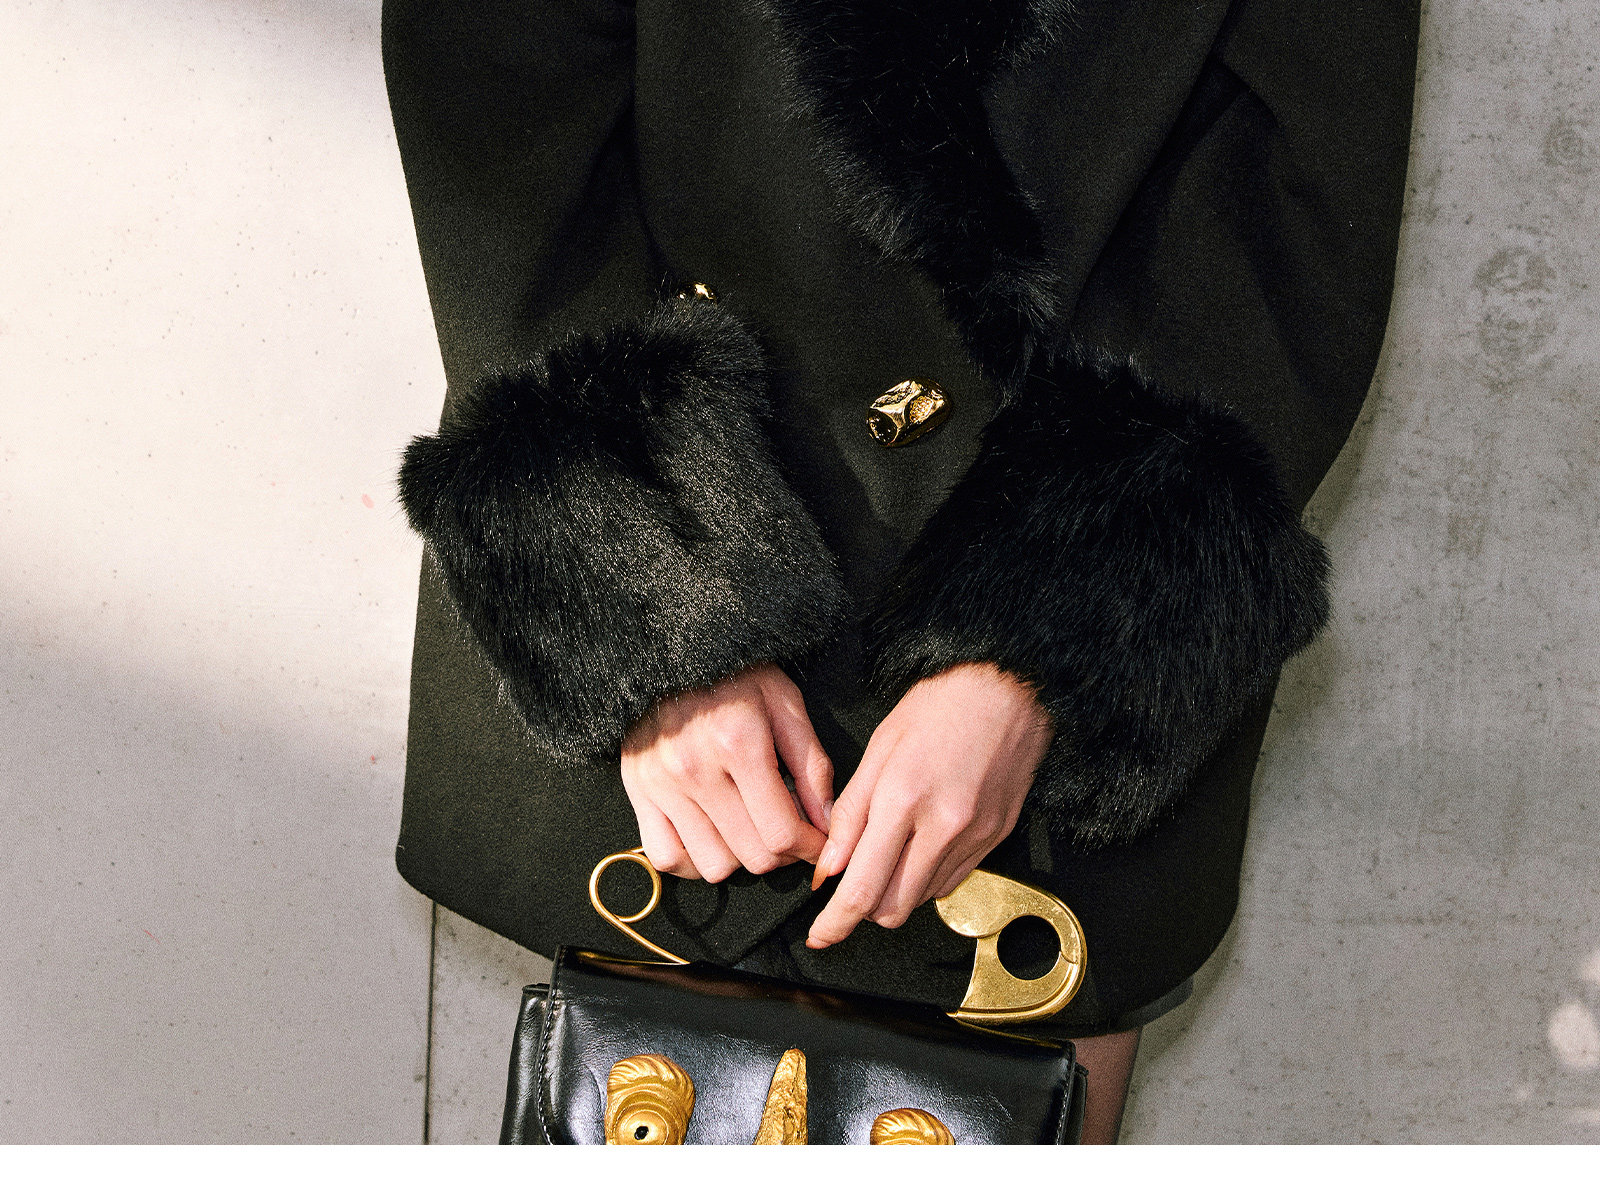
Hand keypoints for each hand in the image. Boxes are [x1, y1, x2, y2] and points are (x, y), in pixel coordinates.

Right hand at [621, 664, 833, 881]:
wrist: (669, 648)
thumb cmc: (735, 672)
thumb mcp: (784, 702)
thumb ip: (811, 765)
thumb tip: (828, 824)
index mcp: (738, 744)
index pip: (782, 832)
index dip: (810, 848)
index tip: (819, 843)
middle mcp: (695, 770)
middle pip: (752, 856)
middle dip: (783, 855)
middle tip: (790, 834)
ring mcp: (661, 785)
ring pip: (714, 866)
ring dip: (742, 859)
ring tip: (751, 830)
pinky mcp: (638, 791)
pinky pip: (667, 858)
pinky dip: (694, 862)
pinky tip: (714, 840)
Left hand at [805, 662, 1052, 947]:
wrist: (1009, 688)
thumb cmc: (941, 705)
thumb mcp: (879, 748)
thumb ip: (850, 814)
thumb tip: (828, 866)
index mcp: (903, 799)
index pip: (863, 888)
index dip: (836, 922)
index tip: (821, 935)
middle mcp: (942, 826)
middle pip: (893, 908)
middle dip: (864, 909)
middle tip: (851, 884)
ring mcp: (975, 837)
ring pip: (922, 899)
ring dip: (896, 891)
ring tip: (889, 851)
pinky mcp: (996, 839)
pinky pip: (952, 881)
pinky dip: (926, 877)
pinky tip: (920, 844)